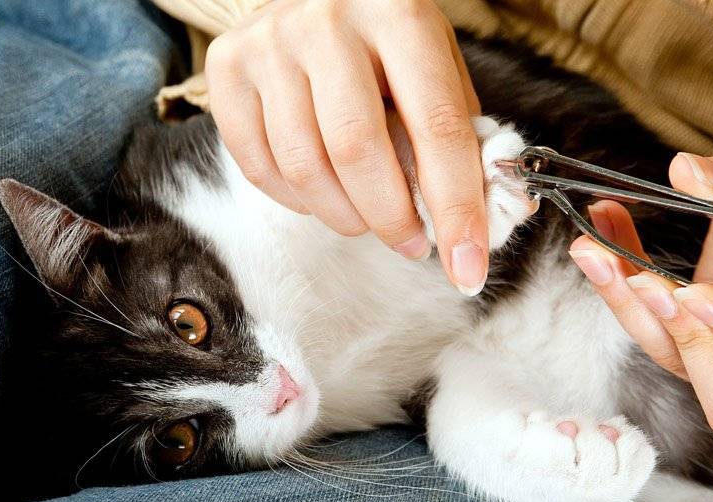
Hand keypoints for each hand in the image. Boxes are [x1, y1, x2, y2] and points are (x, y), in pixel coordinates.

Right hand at [206, 0, 488, 294]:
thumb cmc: (382, 39)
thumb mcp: (434, 63)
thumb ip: (458, 134)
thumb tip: (485, 220)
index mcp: (398, 13)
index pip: (436, 125)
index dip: (455, 206)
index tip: (466, 266)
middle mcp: (327, 21)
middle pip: (357, 150)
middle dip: (391, 218)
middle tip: (409, 242)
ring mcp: (269, 44)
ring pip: (304, 166)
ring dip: (344, 216)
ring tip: (365, 217)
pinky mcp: (227, 69)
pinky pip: (258, 166)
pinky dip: (297, 201)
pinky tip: (322, 194)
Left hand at [569, 126, 712, 439]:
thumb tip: (688, 172)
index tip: (697, 293)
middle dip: (678, 334)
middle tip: (639, 279)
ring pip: (674, 358)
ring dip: (628, 305)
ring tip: (595, 247)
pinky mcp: (693, 335)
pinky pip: (651, 325)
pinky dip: (620, 283)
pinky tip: (600, 235)